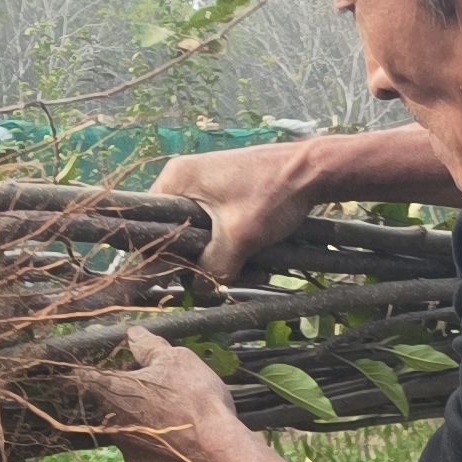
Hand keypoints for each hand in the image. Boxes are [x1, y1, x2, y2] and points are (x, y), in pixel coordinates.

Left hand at [79, 332, 264, 461]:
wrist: (221, 455)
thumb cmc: (195, 400)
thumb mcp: (177, 360)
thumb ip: (149, 347)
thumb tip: (133, 335)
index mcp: (112, 393)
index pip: (81, 378)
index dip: (84, 372)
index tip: (89, 370)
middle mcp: (113, 428)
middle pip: (112, 409)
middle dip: (128, 402)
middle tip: (156, 396)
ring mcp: (131, 458)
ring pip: (132, 437)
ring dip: (146, 429)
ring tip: (177, 424)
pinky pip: (153, 461)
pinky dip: (164, 453)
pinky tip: (185, 447)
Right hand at [149, 127, 461, 276]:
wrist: (314, 171)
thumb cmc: (273, 194)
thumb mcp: (239, 237)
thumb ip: (213, 266)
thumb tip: (201, 290)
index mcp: (176, 180)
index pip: (147, 224)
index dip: (157, 257)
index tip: (170, 282)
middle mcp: (185, 181)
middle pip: (176, 234)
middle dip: (200, 261)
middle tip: (223, 278)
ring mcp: (207, 188)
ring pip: (202, 237)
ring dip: (224, 259)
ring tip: (254, 269)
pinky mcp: (227, 197)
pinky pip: (220, 231)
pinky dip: (237, 249)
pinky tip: (259, 262)